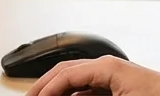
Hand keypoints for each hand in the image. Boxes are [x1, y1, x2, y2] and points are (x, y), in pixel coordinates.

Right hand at [25, 57, 159, 95]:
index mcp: (106, 67)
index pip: (65, 75)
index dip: (46, 89)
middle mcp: (106, 67)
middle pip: (65, 71)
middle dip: (44, 86)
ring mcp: (110, 75)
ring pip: (73, 79)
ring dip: (57, 90)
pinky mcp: (115, 85)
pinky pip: (85, 88)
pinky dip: (71, 95)